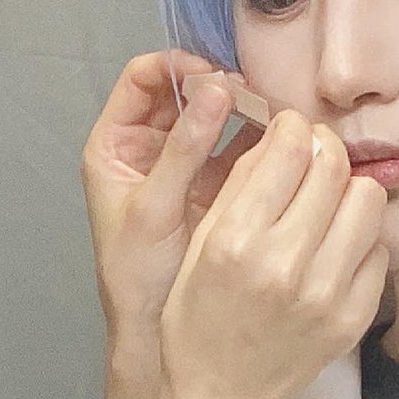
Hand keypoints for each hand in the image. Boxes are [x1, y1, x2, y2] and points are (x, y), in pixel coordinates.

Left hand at [82, 50, 260, 333]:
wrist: (155, 330)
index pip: (143, 79)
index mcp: (116, 145)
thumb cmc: (137, 274)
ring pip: (215, 118)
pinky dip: (259, 140)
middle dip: (218, 87)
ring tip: (273, 113)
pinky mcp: (215, 186)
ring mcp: (184, 165)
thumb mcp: (154, 209)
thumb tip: (215, 90)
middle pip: (184, 92)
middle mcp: (149, 147)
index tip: (212, 76)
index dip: (176, 68)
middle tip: (251, 93)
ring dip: (243, 110)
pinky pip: (238, 149)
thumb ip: (182, 150)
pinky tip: (282, 140)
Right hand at [160, 113, 388, 398]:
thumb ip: (237, 188)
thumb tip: (279, 137)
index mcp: (235, 242)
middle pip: (333, 166)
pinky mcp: (353, 315)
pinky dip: (359, 237)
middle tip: (311, 160)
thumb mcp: (197, 249)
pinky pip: (378, 247)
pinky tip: (333, 248)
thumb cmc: (197, 321)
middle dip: (322, 150)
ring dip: (347, 190)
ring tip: (326, 205)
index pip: (288, 149)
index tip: (288, 131)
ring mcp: (326, 293)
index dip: (292, 127)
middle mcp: (284, 265)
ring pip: (367, 199)